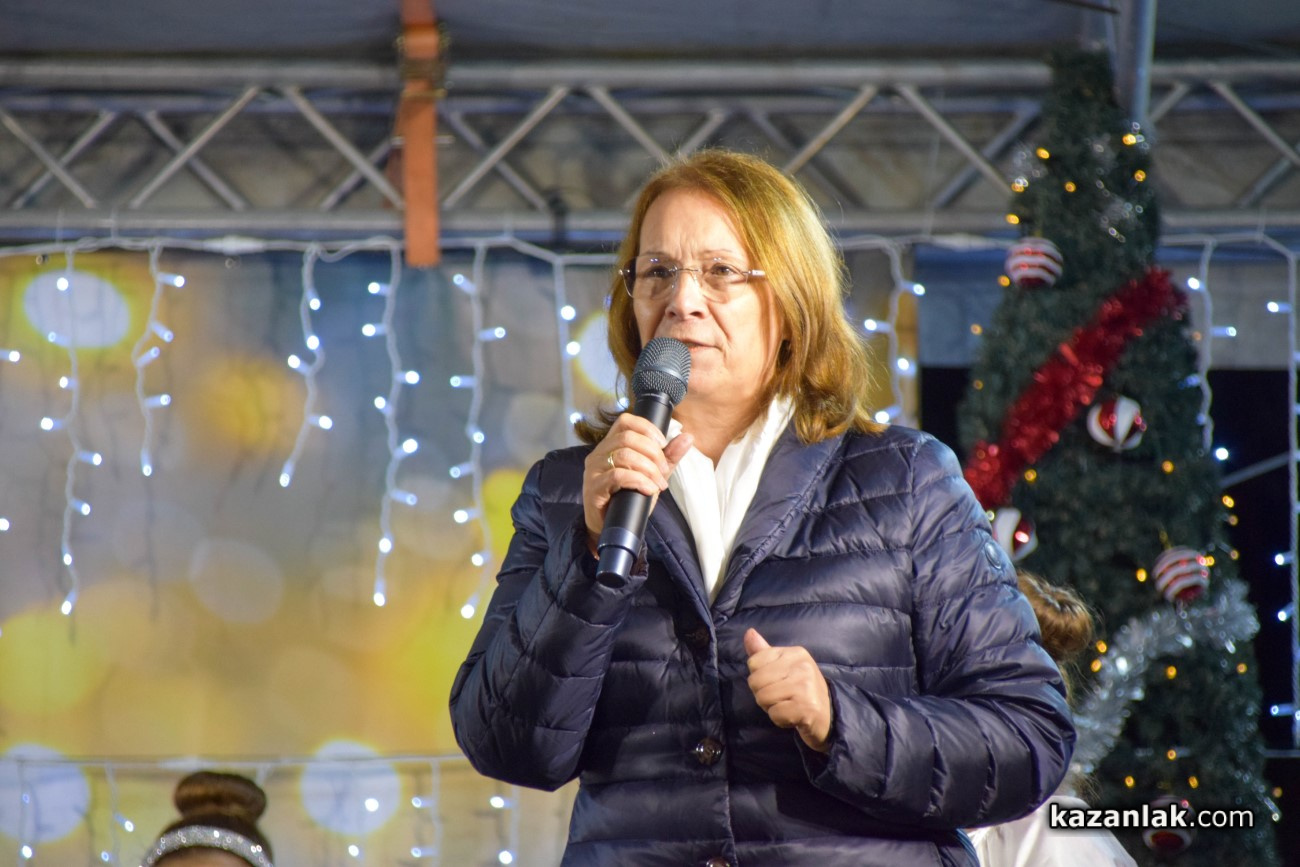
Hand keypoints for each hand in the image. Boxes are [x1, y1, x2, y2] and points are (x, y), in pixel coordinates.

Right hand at [582, 414, 693, 555]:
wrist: (611, 528)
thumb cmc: (628, 499)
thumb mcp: (652, 474)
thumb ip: (668, 457)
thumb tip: (688, 437)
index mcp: (611, 445)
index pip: (625, 421)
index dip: (647, 428)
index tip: (663, 444)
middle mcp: (599, 454)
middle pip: (627, 437)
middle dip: (653, 453)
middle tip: (664, 471)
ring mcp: (594, 471)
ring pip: (624, 455)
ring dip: (649, 469)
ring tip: (658, 483)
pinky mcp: (594, 488)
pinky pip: (618, 476)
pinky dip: (639, 481)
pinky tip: (649, 490)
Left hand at [744, 628, 832, 752]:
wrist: (829, 715)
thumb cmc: (802, 689)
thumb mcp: (784, 666)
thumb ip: (764, 652)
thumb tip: (749, 632)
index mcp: (795, 653)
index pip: (754, 662)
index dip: (759, 676)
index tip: (777, 681)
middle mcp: (802, 666)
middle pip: (755, 681)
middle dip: (762, 693)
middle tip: (781, 696)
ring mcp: (805, 687)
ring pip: (762, 697)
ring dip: (770, 707)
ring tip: (787, 705)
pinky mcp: (806, 708)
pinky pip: (774, 714)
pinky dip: (779, 719)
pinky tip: (792, 716)